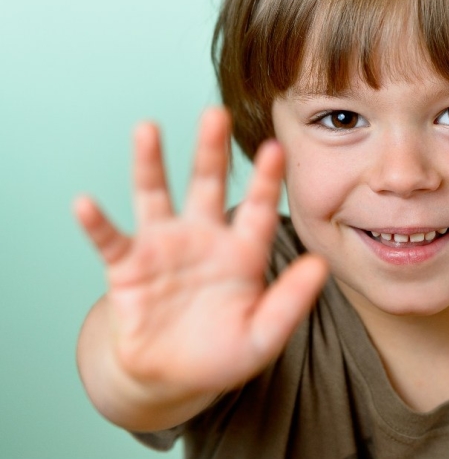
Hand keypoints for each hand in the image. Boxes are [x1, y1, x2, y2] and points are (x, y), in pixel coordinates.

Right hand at [75, 107, 327, 405]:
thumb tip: (321, 266)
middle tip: (215, 112)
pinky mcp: (128, 266)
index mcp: (242, 251)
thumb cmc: (222, 353)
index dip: (268, 179)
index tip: (277, 147)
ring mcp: (164, 247)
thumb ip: (291, 301)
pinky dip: (97, 223)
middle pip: (208, 184)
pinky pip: (111, 239)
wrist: (171, 376)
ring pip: (156, 195)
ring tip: (148, 129)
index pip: (260, 208)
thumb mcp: (264, 334)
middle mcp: (203, 237)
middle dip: (211, 150)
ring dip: (151, 164)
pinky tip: (85, 203)